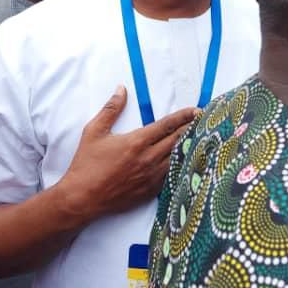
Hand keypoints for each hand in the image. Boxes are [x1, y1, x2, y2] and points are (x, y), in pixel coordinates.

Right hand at [57, 86, 197, 223]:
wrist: (82, 198)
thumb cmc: (86, 164)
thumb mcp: (94, 131)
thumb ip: (110, 109)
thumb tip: (121, 89)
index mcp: (136, 142)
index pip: (167, 125)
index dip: (184, 116)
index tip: (197, 110)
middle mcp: (148, 159)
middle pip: (178, 140)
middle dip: (192, 129)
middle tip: (205, 121)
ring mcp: (151, 177)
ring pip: (178, 159)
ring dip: (190, 147)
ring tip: (201, 139)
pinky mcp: (151, 191)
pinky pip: (172, 176)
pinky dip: (182, 166)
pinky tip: (187, 161)